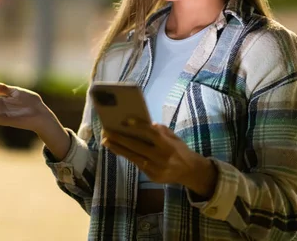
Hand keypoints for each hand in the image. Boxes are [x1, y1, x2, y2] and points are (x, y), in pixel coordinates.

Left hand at [101, 123, 216, 196]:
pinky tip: (118, 150)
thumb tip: (145, 123)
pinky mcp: (152, 176)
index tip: (125, 120)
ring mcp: (156, 168)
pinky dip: (127, 156)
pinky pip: (137, 164)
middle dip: (120, 139)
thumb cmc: (179, 149)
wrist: (190, 172)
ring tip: (106, 141)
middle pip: (137, 146)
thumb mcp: (174, 137)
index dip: (138, 126)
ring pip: (133, 157)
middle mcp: (161, 157)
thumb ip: (161, 130)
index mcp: (168, 145)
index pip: (151, 134)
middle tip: (106, 132)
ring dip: (118, 149)